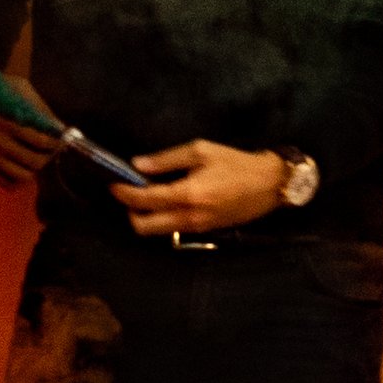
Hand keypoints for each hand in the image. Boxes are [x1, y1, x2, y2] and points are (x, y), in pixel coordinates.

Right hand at [0, 89, 58, 189]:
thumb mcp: (17, 88)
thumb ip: (39, 108)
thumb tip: (60, 128)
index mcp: (6, 122)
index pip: (42, 141)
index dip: (57, 142)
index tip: (61, 138)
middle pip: (35, 162)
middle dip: (49, 155)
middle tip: (51, 148)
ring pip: (23, 176)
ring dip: (35, 168)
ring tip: (37, 157)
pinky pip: (6, 183)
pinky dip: (19, 178)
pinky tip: (22, 166)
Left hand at [120, 140, 286, 235]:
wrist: (269, 185)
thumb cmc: (236, 164)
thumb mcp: (201, 151)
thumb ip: (167, 159)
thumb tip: (138, 165)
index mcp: (187, 194)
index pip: (144, 199)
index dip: (124, 192)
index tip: (113, 183)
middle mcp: (189, 217)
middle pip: (144, 226)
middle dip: (130, 211)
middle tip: (130, 193)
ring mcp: (196, 228)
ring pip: (157, 231)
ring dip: (145, 217)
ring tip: (148, 195)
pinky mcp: (204, 231)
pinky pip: (173, 229)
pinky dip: (162, 218)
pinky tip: (167, 201)